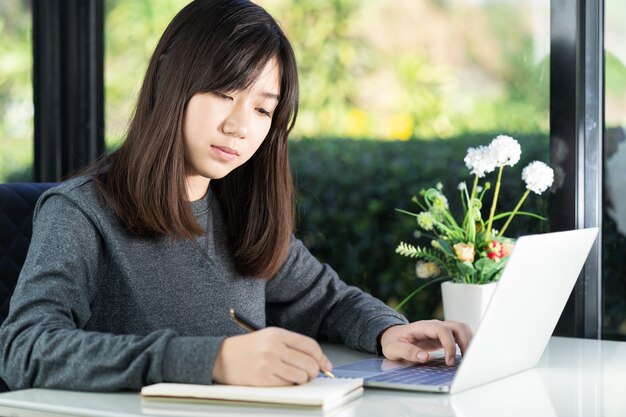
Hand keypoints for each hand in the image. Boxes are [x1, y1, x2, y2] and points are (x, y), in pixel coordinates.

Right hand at [212, 327, 332, 385]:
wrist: (221, 357)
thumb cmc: (248, 348)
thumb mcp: (269, 337)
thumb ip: (292, 346)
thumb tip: (317, 362)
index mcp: (277, 334)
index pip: (309, 345)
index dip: (322, 357)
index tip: (326, 365)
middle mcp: (274, 347)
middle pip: (308, 362)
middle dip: (314, 371)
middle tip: (311, 374)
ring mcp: (268, 364)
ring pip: (301, 376)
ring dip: (303, 380)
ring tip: (296, 378)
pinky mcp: (263, 379)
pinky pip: (288, 386)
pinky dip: (291, 386)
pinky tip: (285, 381)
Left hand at [379, 320, 471, 365]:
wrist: (392, 336)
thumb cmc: (393, 342)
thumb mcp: (393, 349)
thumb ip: (407, 352)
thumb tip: (424, 357)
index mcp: (422, 327)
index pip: (443, 330)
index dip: (449, 345)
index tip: (449, 361)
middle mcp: (434, 326)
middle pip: (457, 326)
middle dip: (465, 342)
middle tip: (464, 361)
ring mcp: (440, 329)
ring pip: (461, 329)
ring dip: (468, 342)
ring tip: (467, 359)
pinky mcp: (443, 336)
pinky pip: (459, 335)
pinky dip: (466, 343)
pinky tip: (464, 356)